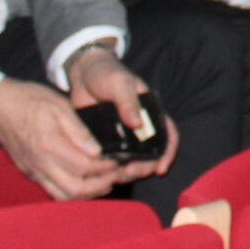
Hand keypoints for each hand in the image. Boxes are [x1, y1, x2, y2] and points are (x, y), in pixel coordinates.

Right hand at [0, 77, 126, 200]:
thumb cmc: (29, 101)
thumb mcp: (59, 106)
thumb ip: (79, 130)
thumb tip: (97, 150)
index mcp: (50, 145)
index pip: (85, 167)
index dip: (106, 167)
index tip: (120, 161)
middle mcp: (41, 163)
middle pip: (75, 189)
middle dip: (100, 186)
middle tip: (116, 175)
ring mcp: (34, 171)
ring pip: (64, 196)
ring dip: (87, 193)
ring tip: (104, 182)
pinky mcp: (30, 172)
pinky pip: (53, 191)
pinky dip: (72, 191)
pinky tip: (84, 181)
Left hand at [67, 44, 178, 180]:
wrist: (81, 72)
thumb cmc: (106, 72)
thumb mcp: (119, 83)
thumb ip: (128, 101)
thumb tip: (137, 124)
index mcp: (150, 111)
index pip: (168, 134)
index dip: (168, 152)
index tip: (160, 168)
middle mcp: (140, 126)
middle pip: (151, 153)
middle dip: (145, 166)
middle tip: (131, 172)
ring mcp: (123, 134)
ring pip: (133, 159)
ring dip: (129, 170)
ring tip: (118, 175)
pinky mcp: (106, 140)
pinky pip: (112, 158)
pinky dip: (111, 168)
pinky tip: (105, 173)